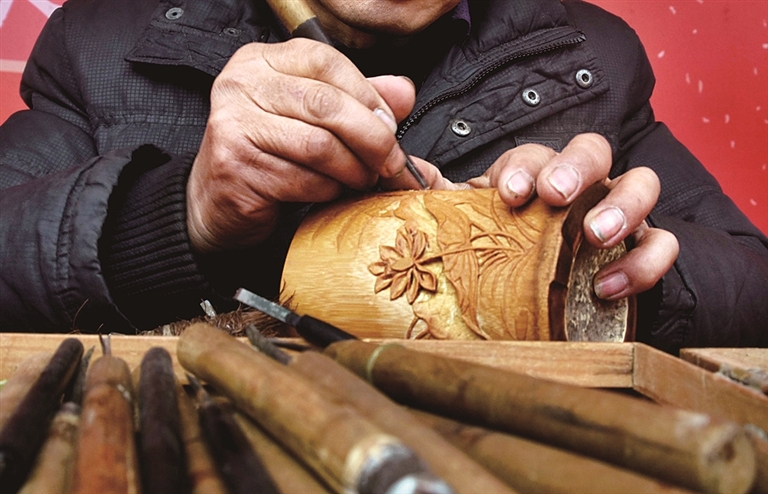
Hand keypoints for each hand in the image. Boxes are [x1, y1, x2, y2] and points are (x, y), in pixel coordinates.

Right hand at [187, 39, 418, 252]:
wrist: (214, 202)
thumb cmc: (266, 157)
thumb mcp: (311, 119)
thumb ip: (356, 101)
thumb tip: (404, 91)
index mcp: (260, 62)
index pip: (325, 61)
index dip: (367, 94)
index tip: (390, 123)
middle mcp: (241, 85)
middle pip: (326, 103)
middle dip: (371, 137)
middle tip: (390, 161)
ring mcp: (234, 126)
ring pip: (319, 146)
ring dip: (352, 170)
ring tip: (360, 180)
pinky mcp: (236, 167)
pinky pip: (303, 180)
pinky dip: (327, 191)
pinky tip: (328, 193)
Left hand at [463, 133, 678, 299]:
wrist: (541, 304)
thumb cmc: (505, 260)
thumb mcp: (472, 232)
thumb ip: (444, 206)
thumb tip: (406, 180)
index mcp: (536, 178)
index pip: (536, 154)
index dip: (525, 167)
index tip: (509, 194)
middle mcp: (581, 188)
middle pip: (592, 151)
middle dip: (575, 167)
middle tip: (556, 195)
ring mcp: (618, 215)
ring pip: (641, 184)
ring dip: (622, 203)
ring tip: (595, 235)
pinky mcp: (642, 250)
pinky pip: (662, 245)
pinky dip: (643, 261)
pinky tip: (606, 286)